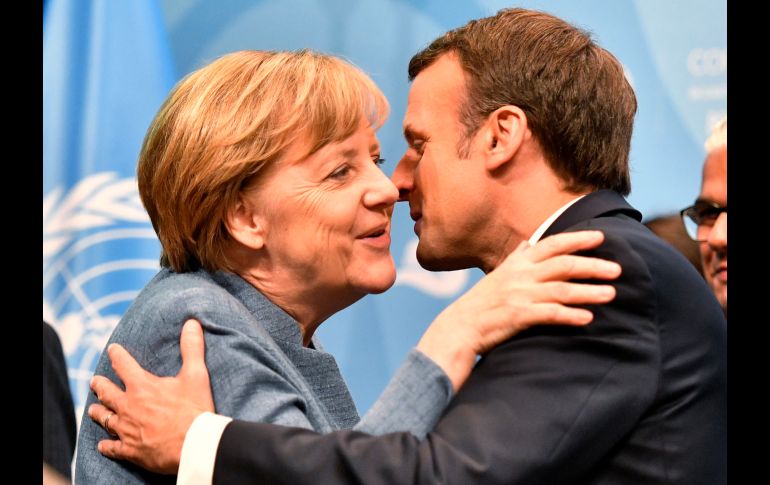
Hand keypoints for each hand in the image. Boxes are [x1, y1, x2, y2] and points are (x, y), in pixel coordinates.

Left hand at [88, 319, 213, 473]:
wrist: (194, 445)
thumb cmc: (194, 409)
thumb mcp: (196, 374)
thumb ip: (192, 348)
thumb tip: (191, 323)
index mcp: (142, 386)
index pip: (123, 365)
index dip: (117, 355)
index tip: (112, 349)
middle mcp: (128, 406)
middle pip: (107, 393)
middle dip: (99, 385)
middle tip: (94, 381)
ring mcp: (126, 429)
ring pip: (105, 419)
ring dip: (98, 412)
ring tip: (93, 409)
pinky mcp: (130, 450)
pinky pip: (112, 447)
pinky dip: (106, 445)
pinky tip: (102, 445)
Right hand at [417, 230, 620, 390]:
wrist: (460, 328)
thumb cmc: (482, 303)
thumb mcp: (498, 274)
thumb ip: (517, 258)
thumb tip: (530, 243)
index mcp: (517, 263)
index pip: (552, 244)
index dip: (577, 239)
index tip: (600, 237)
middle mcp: (520, 275)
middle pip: (563, 265)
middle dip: (592, 265)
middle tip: (617, 269)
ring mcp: (519, 295)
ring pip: (561, 289)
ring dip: (588, 291)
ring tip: (611, 294)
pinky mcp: (518, 316)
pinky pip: (550, 314)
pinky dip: (570, 315)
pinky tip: (588, 318)